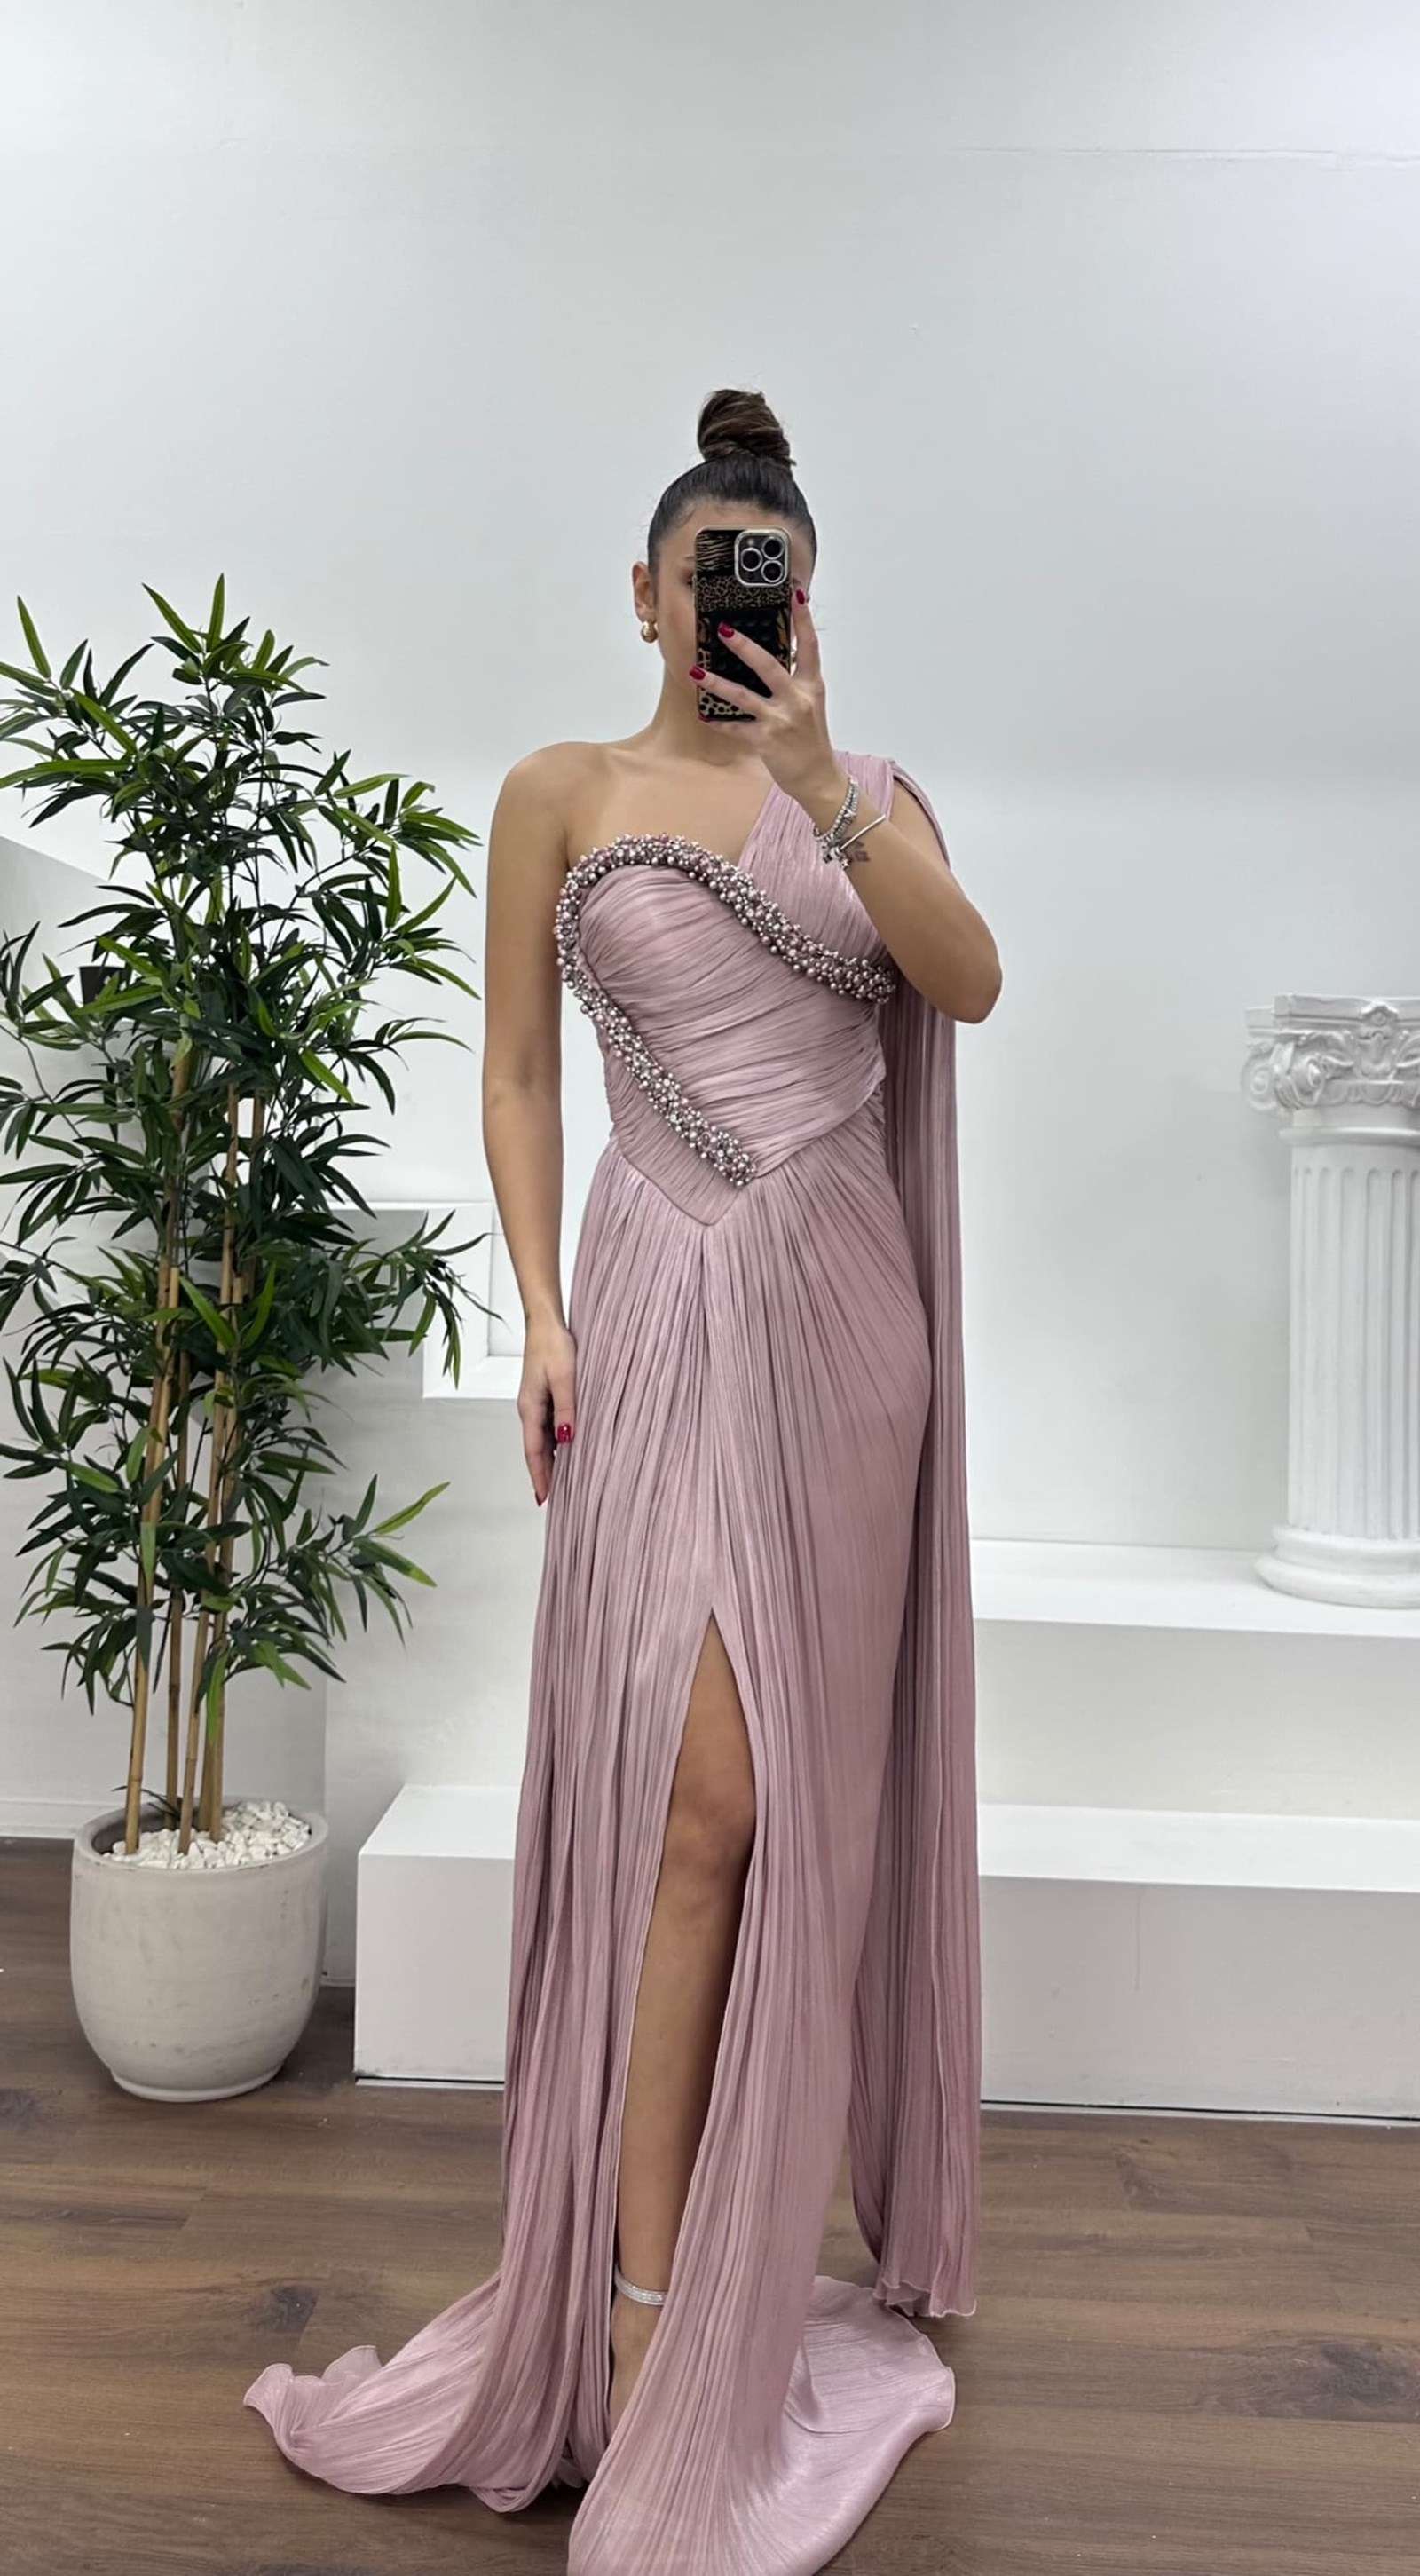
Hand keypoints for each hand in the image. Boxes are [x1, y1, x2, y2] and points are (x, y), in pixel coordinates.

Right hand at [518, 1316, 576, 1505]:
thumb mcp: (564, 1379)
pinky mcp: (543, 1395)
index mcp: (529, 1408)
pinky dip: (556, 1442)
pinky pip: (548, 1426)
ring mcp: (535, 1402)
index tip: (543, 1499)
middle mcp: (529, 1409)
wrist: (545, 1321)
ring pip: (543, 1439)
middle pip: (536, 1450)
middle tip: (554, 1499)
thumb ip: (566, 1410)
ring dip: (551, 1460)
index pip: (533, 1452)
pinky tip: (568, 1448)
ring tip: (563, 1481)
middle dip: (544, 1474)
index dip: (539, 1476)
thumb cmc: (553, 1345)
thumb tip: (567, 1441)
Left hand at [691, 588, 842, 814]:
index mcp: (811, 686)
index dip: (803, 619)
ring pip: (744, 696)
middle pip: (769, 666)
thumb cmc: (811, 740)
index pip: (809, 646)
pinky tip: (703, 714)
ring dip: (717, 683)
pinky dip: (718, 722)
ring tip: (696, 672)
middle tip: (723, 629)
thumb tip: (768, 657)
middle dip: (744, 646)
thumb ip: (793, 681)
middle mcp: (797, 700)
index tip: (796, 594)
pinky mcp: (766, 741)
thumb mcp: (809, 704)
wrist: (819, 777)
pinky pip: (736, 728)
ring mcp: (781, 720)